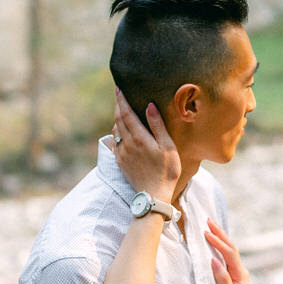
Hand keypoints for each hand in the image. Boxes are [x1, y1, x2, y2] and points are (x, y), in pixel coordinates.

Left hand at [111, 86, 178, 201]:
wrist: (154, 195)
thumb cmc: (166, 171)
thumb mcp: (167, 146)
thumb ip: (157, 125)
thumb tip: (149, 106)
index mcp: (139, 138)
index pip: (126, 113)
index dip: (121, 100)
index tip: (118, 88)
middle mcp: (127, 144)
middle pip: (118, 120)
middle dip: (118, 106)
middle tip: (118, 95)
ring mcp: (122, 153)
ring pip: (115, 130)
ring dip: (117, 118)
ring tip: (121, 110)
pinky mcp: (120, 162)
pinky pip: (115, 142)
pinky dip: (116, 132)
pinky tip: (120, 130)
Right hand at [205, 219, 255, 283]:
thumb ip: (222, 278)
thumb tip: (213, 260)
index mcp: (241, 274)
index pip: (229, 253)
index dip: (218, 242)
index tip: (206, 233)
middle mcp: (240, 271)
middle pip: (230, 248)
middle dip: (220, 233)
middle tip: (208, 220)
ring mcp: (236, 273)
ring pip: (228, 252)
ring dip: (220, 238)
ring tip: (210, 226)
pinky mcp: (231, 277)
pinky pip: (225, 258)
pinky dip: (219, 248)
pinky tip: (214, 243)